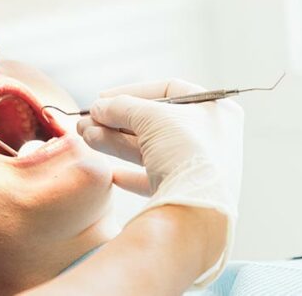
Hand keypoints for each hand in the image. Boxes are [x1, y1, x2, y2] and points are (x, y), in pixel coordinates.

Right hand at [77, 79, 243, 285]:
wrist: (199, 211)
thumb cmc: (187, 152)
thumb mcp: (152, 117)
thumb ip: (122, 107)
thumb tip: (99, 107)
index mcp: (216, 111)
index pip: (168, 90)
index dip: (132, 92)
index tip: (103, 98)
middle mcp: (211, 137)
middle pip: (154, 121)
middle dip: (116, 121)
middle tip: (86, 122)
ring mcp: (199, 166)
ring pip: (149, 148)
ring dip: (114, 141)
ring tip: (85, 136)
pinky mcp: (186, 193)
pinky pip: (153, 178)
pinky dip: (129, 174)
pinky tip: (110, 173)